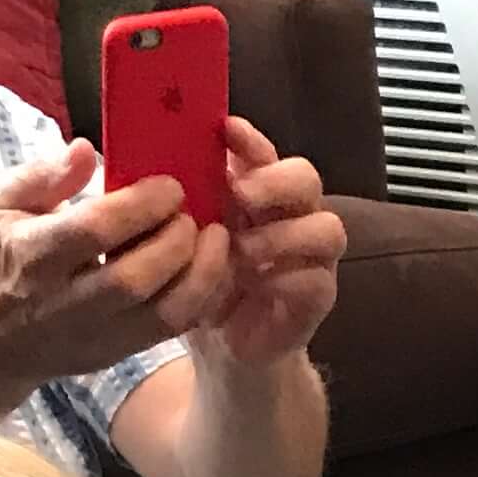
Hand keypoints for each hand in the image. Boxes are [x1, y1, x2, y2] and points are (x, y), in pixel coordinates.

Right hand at [0, 143, 216, 405]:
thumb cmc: (2, 259)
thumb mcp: (3, 206)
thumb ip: (43, 175)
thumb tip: (86, 149)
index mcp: (32, 256)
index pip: (92, 231)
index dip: (139, 207)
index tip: (170, 186)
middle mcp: (64, 302)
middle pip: (132, 277)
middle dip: (175, 242)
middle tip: (194, 214)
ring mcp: (95, 335)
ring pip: (161, 314)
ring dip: (200, 274)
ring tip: (216, 238)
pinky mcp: (119, 353)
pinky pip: (171, 331)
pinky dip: (200, 297)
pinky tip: (210, 267)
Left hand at [190, 119, 343, 370]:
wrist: (222, 346)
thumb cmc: (201, 282)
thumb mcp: (179, 239)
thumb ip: (176, 204)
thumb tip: (150, 168)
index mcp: (255, 193)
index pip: (262, 153)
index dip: (249, 139)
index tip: (226, 130)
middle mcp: (290, 216)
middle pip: (307, 178)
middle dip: (275, 181)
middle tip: (240, 193)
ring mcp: (311, 256)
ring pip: (327, 227)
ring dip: (283, 235)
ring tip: (243, 251)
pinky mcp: (318, 296)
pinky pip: (318, 279)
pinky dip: (286, 279)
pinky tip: (258, 285)